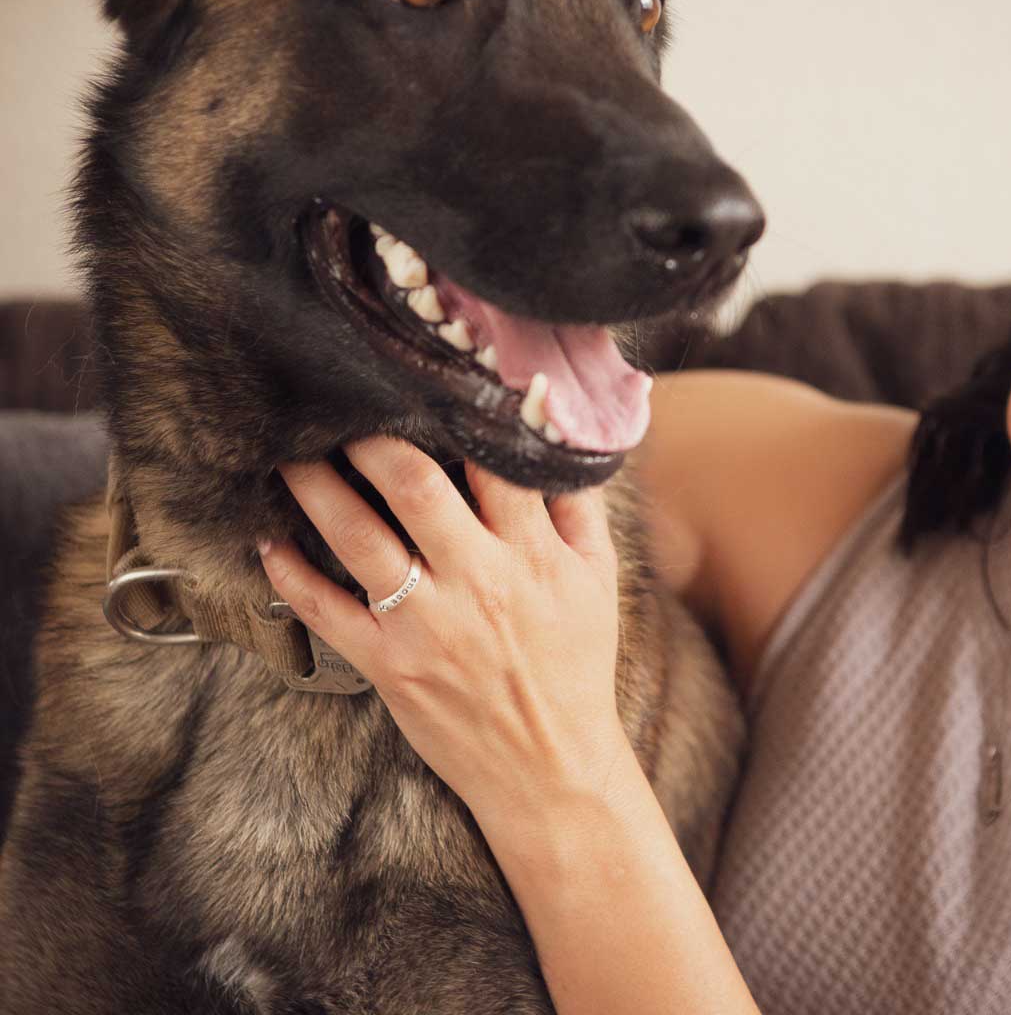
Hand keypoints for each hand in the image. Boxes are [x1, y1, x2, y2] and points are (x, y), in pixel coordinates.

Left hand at [258, 438, 630, 832]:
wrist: (550, 767)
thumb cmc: (576, 665)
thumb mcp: (598, 582)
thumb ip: (579, 509)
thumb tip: (559, 444)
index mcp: (531, 554)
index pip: (491, 463)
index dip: (457, 415)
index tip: (425, 386)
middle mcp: (477, 581)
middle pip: (412, 485)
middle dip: (370, 437)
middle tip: (341, 407)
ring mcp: (426, 625)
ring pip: (358, 537)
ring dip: (317, 488)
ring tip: (292, 455)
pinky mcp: (388, 665)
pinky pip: (325, 611)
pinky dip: (289, 574)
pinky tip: (269, 542)